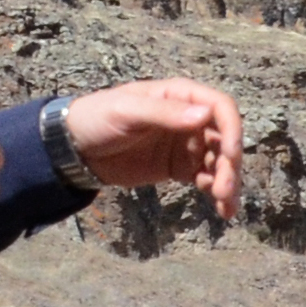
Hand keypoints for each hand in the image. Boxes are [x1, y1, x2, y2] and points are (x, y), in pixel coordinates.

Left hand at [60, 80, 242, 222]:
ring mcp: (186, 143)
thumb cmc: (97, 118)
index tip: (230, 155)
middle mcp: (190, 118)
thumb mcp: (127, 112)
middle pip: (224, 138)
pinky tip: (222, 210)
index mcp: (180, 96)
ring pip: (218, 161)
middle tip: (224, 190)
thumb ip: (165, 114)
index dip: (231, 130)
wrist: (74, 148)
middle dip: (229, 164)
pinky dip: (216, 192)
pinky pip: (205, 178)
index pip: (220, 108)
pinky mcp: (179, 167)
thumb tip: (204, 116)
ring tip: (225, 205)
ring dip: (227, 181)